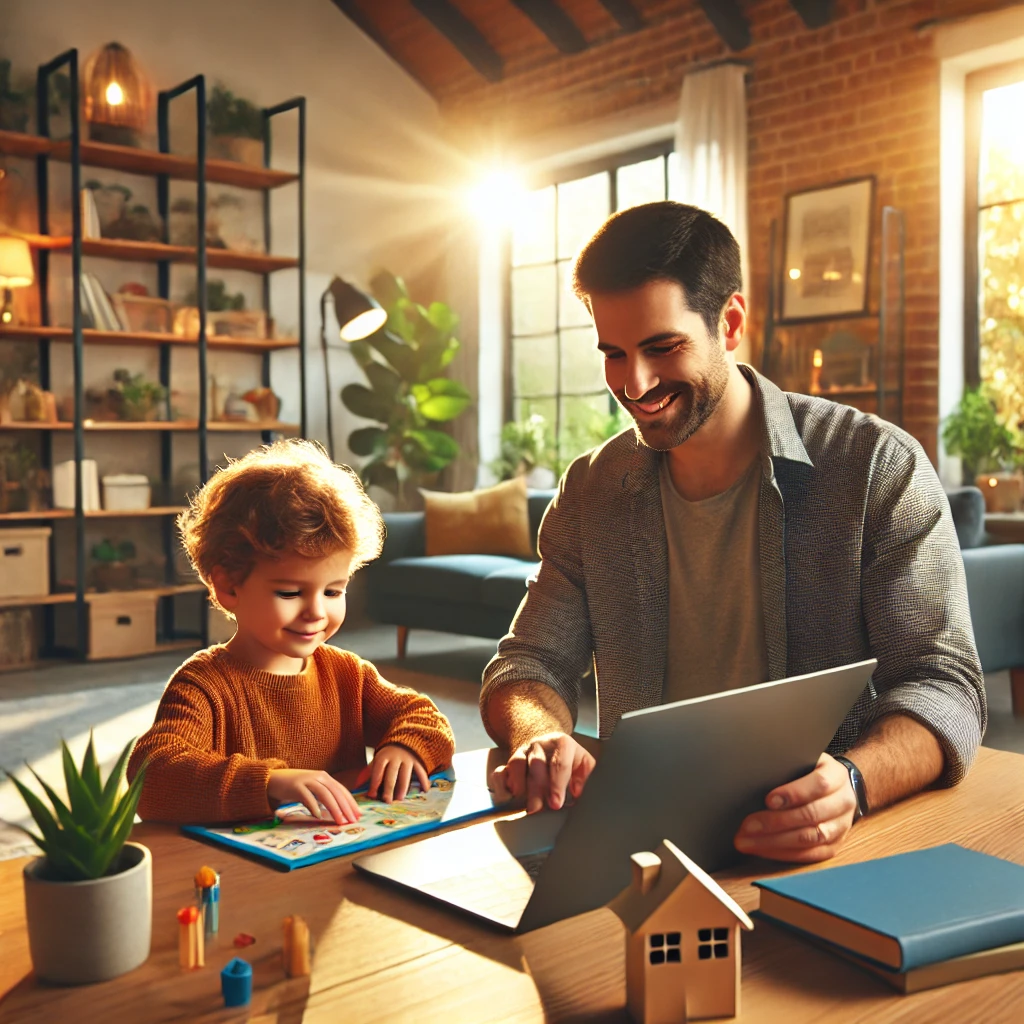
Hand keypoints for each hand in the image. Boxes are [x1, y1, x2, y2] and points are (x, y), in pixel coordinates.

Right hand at [267, 768, 360, 825]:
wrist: (273, 779)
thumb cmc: (296, 787)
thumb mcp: (313, 789)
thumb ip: (325, 797)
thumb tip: (340, 812)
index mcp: (325, 778)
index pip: (342, 790)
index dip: (351, 802)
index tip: (358, 815)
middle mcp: (319, 777)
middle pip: (336, 792)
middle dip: (345, 807)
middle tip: (352, 821)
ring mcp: (307, 780)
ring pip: (324, 794)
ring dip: (334, 808)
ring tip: (339, 821)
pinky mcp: (295, 786)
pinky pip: (307, 797)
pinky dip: (314, 806)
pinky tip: (319, 816)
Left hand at [357, 745, 429, 802]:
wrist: (405, 736)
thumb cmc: (388, 754)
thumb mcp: (377, 759)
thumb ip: (369, 772)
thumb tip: (357, 786)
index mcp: (383, 756)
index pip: (378, 771)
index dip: (375, 783)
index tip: (372, 795)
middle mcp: (396, 757)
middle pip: (391, 774)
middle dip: (389, 788)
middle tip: (387, 801)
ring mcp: (408, 758)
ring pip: (405, 774)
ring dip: (403, 787)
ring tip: (400, 798)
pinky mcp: (418, 760)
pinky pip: (421, 771)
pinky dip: (423, 780)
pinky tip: (424, 790)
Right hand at [492, 732, 595, 813]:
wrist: (550, 746)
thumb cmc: (569, 760)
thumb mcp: (583, 764)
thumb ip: (585, 776)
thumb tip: (577, 791)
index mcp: (561, 743)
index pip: (559, 762)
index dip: (557, 784)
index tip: (556, 803)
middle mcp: (540, 744)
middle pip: (536, 763)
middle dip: (537, 788)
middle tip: (538, 808)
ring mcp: (522, 752)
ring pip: (517, 764)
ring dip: (519, 785)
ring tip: (524, 804)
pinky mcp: (508, 763)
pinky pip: (500, 771)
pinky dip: (501, 784)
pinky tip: (508, 797)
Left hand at [733, 753, 856, 862]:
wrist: (836, 788)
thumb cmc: (809, 771)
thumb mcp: (802, 760)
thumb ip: (786, 767)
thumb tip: (753, 777)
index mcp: (837, 775)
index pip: (819, 784)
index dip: (794, 793)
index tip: (768, 800)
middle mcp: (844, 801)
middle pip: (812, 814)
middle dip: (776, 822)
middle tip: (747, 826)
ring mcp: (841, 826)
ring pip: (811, 838)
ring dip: (775, 842)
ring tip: (748, 841)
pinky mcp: (835, 845)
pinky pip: (810, 855)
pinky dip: (784, 854)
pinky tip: (762, 850)